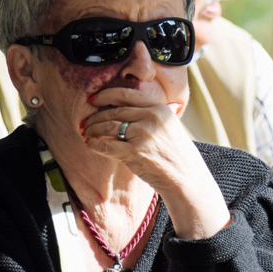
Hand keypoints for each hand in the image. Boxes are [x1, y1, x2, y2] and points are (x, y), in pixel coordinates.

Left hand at [82, 88, 229, 238]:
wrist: (186, 177)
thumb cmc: (175, 154)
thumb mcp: (169, 125)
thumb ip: (150, 114)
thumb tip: (123, 107)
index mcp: (159, 108)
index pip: (127, 94)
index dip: (106, 95)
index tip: (94, 99)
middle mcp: (151, 117)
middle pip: (115, 111)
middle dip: (96, 117)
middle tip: (86, 122)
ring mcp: (143, 134)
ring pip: (108, 126)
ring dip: (93, 129)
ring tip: (87, 133)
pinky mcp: (134, 152)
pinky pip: (107, 144)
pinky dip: (95, 144)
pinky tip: (90, 144)